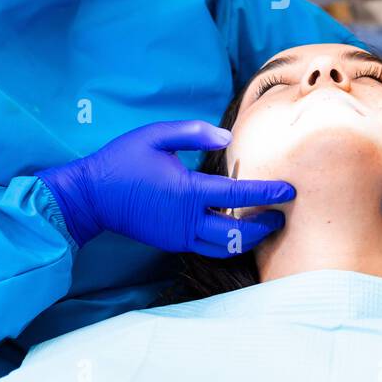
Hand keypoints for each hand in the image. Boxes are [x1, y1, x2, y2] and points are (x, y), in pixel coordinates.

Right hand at [37, 120, 293, 255]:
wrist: (92, 196)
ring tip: (264, 227)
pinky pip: (207, 248)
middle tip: (282, 215)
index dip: (267, 193)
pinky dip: (227, 243)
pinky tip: (235, 231)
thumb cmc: (123, 160)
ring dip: (248, 239)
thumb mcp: (156, 136)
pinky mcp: (171, 242)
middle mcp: (186, 220)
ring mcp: (178, 236)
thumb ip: (193, 134)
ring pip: (224, 247)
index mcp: (187, 192)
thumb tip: (227, 138)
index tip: (289, 191)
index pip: (238, 196)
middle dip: (264, 225)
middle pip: (237, 233)